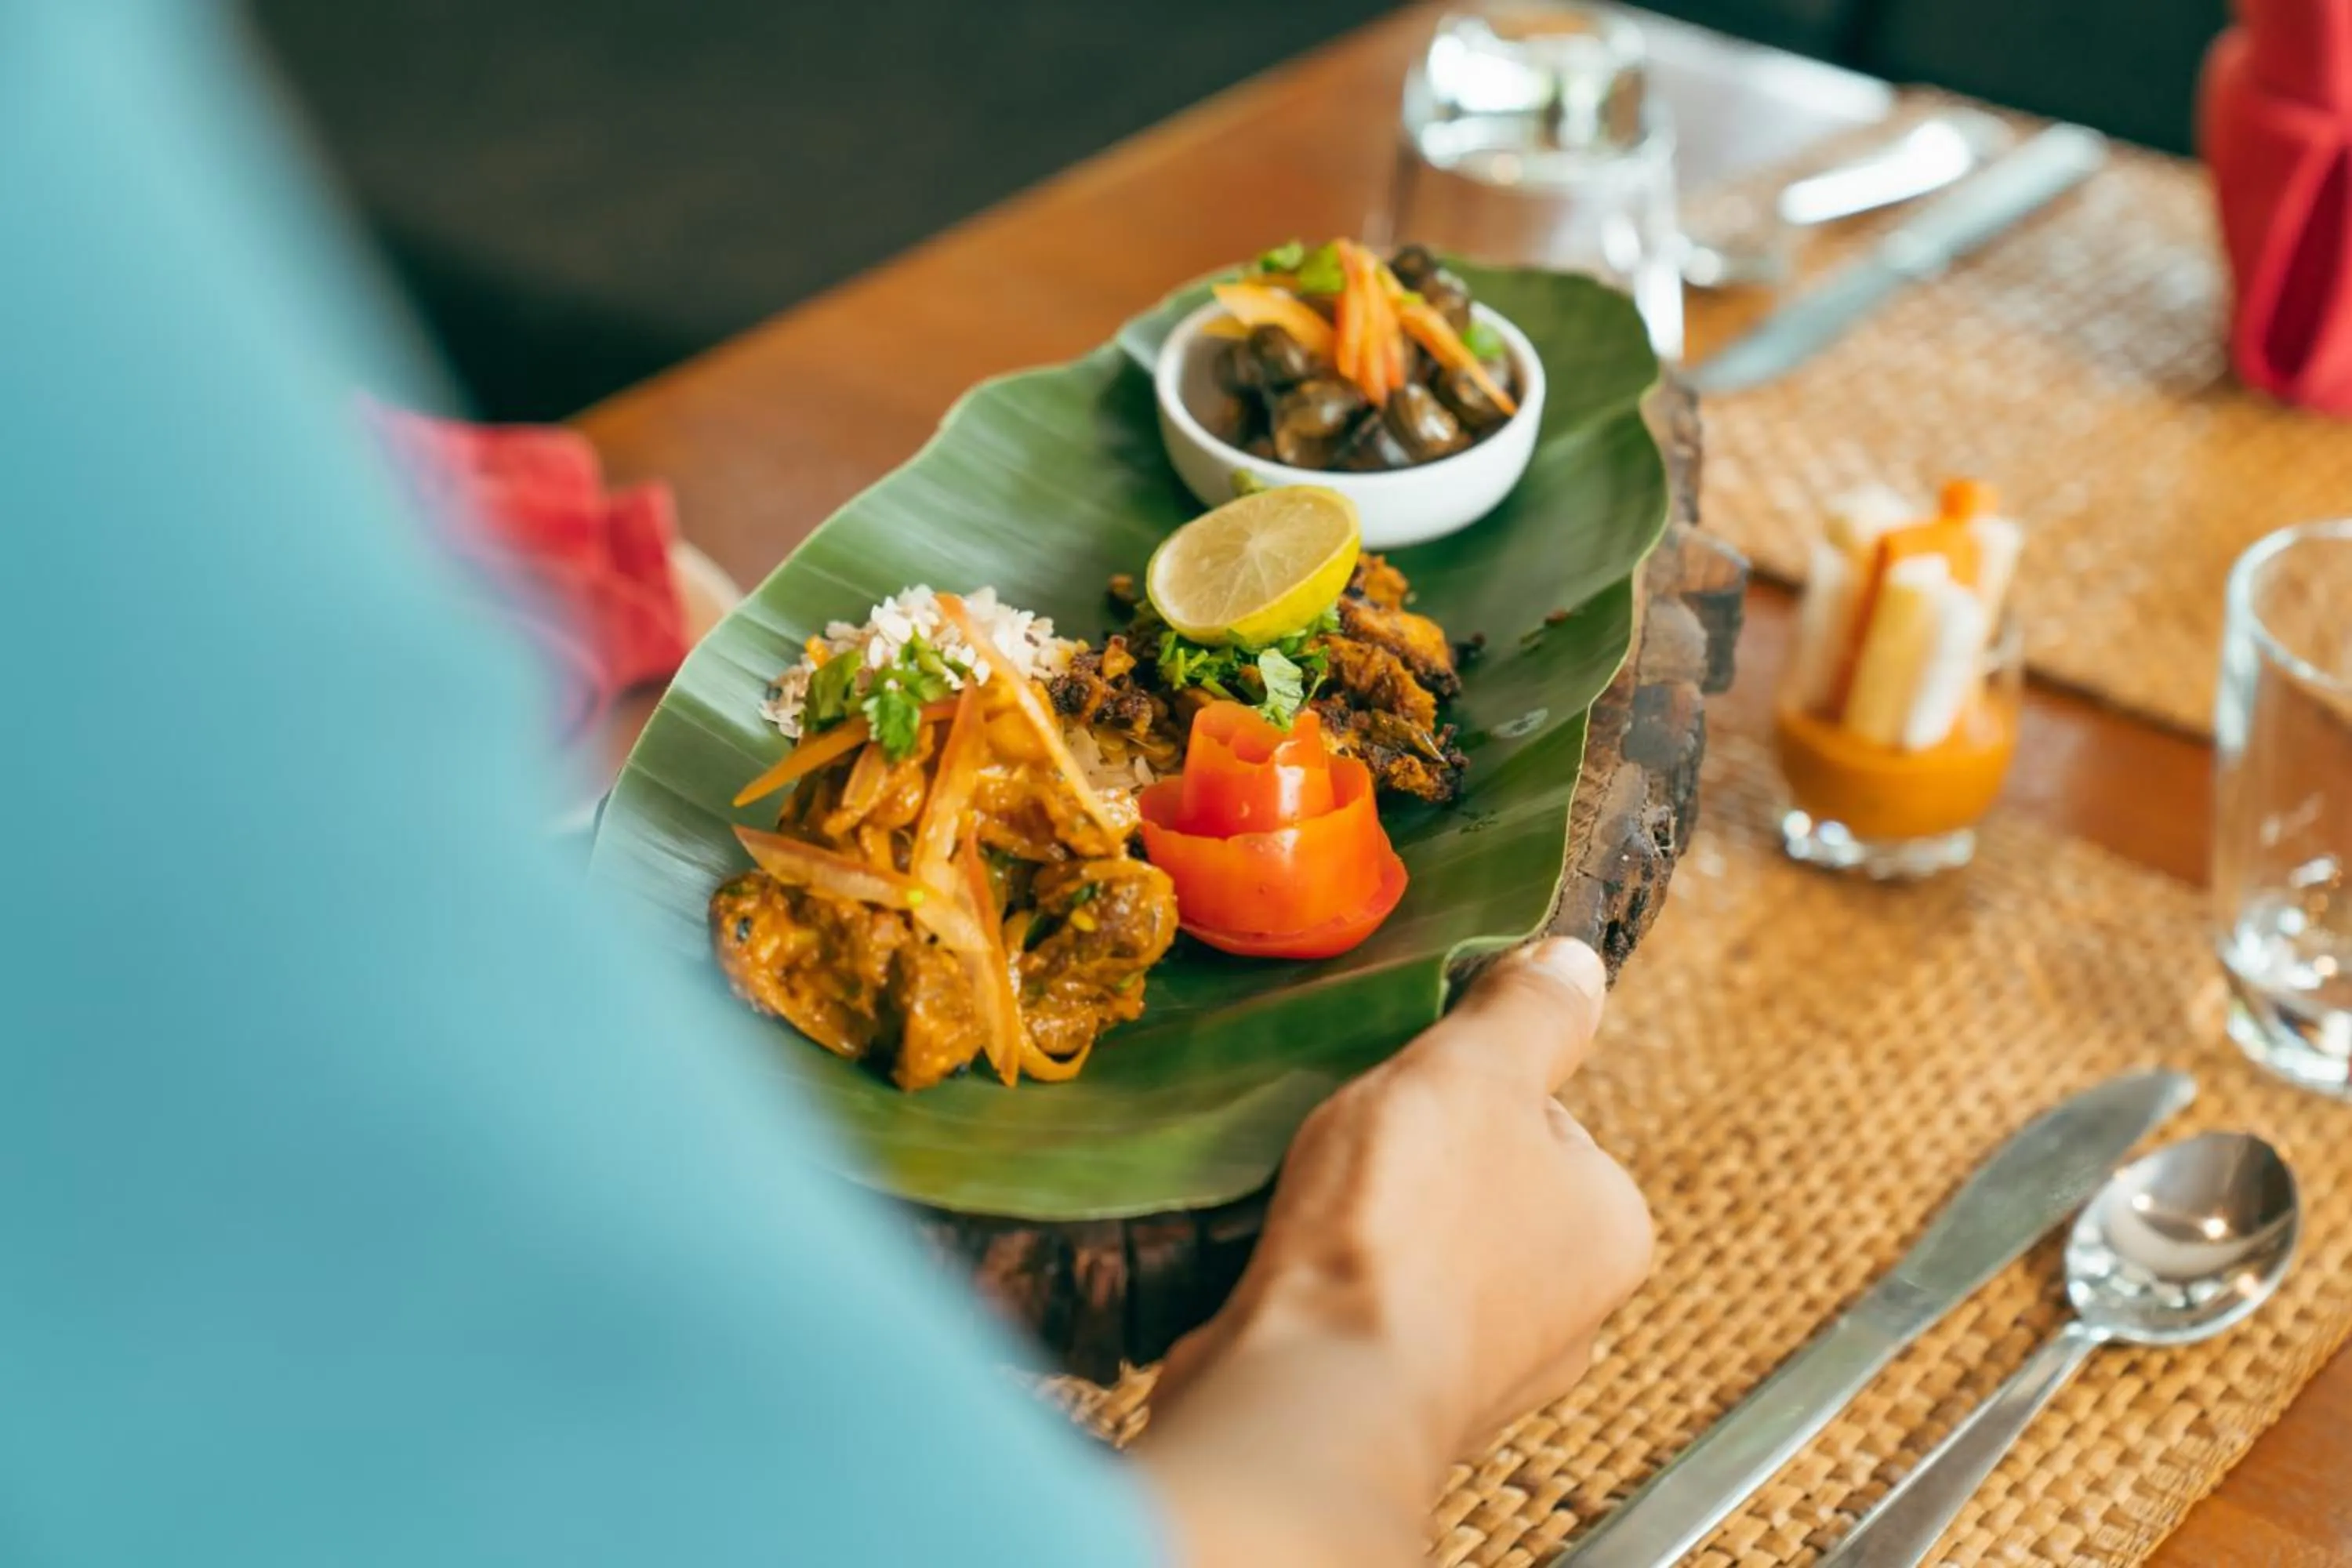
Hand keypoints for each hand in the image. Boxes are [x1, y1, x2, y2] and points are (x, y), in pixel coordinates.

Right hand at [1153, 937, 1652, 1464]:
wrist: (1309, 1395)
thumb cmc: (1408, 1230)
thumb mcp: (1477, 1073)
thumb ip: (1530, 1015)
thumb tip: (1574, 963)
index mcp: (1609, 1230)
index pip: (1544, 1118)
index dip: (1466, 1084)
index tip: (1408, 1087)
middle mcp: (1565, 1315)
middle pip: (1475, 1183)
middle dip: (1407, 1155)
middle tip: (1348, 1138)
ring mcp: (1477, 1372)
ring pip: (1413, 1249)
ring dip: (1356, 1219)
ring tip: (1306, 1200)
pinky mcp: (1391, 1404)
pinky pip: (1358, 1308)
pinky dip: (1321, 1280)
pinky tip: (1283, 1262)